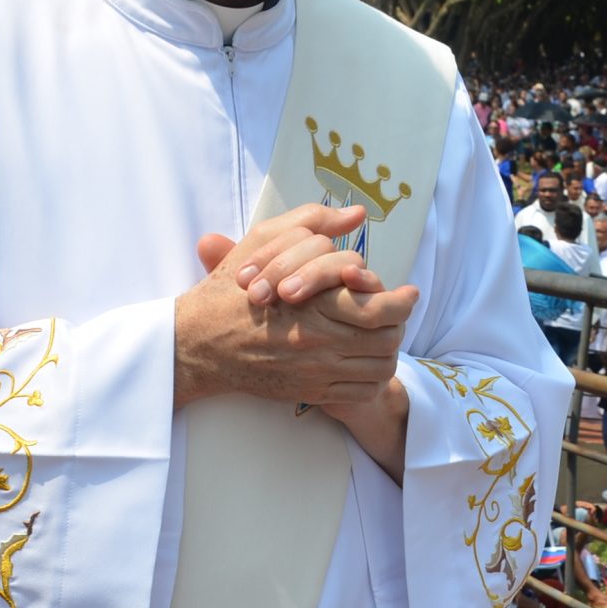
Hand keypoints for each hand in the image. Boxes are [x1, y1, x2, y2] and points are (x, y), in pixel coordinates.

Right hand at [177, 204, 420, 408]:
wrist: (198, 343)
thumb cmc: (230, 291)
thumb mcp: (263, 243)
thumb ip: (312, 223)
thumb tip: (356, 214)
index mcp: (313, 303)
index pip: (380, 308)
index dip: (402, 300)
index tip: (408, 292)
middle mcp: (319, 341)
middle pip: (388, 339)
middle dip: (400, 324)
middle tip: (397, 312)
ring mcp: (316, 372)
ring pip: (380, 367)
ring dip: (389, 351)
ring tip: (384, 335)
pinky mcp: (311, 393)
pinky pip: (362, 391)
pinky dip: (372, 378)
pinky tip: (365, 361)